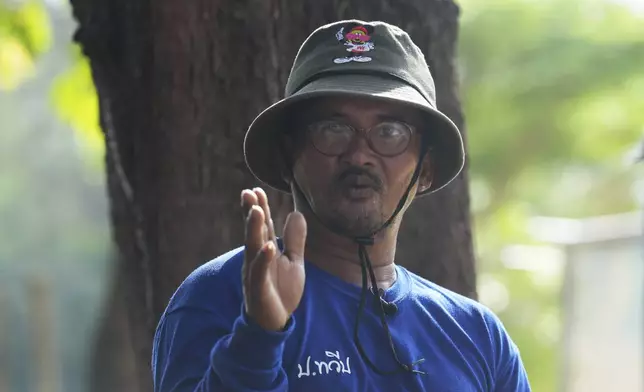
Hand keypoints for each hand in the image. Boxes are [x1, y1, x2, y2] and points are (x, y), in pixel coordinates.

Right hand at [241, 188, 306, 330]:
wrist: (274, 324)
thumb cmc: (281, 291)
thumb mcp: (293, 262)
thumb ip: (294, 239)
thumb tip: (296, 213)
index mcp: (263, 251)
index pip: (261, 226)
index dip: (259, 208)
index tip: (256, 189)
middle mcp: (255, 260)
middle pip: (253, 232)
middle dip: (250, 212)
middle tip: (248, 192)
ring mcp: (255, 275)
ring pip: (253, 249)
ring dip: (254, 230)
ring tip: (256, 211)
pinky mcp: (258, 291)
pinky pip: (259, 274)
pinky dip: (263, 260)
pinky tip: (268, 247)